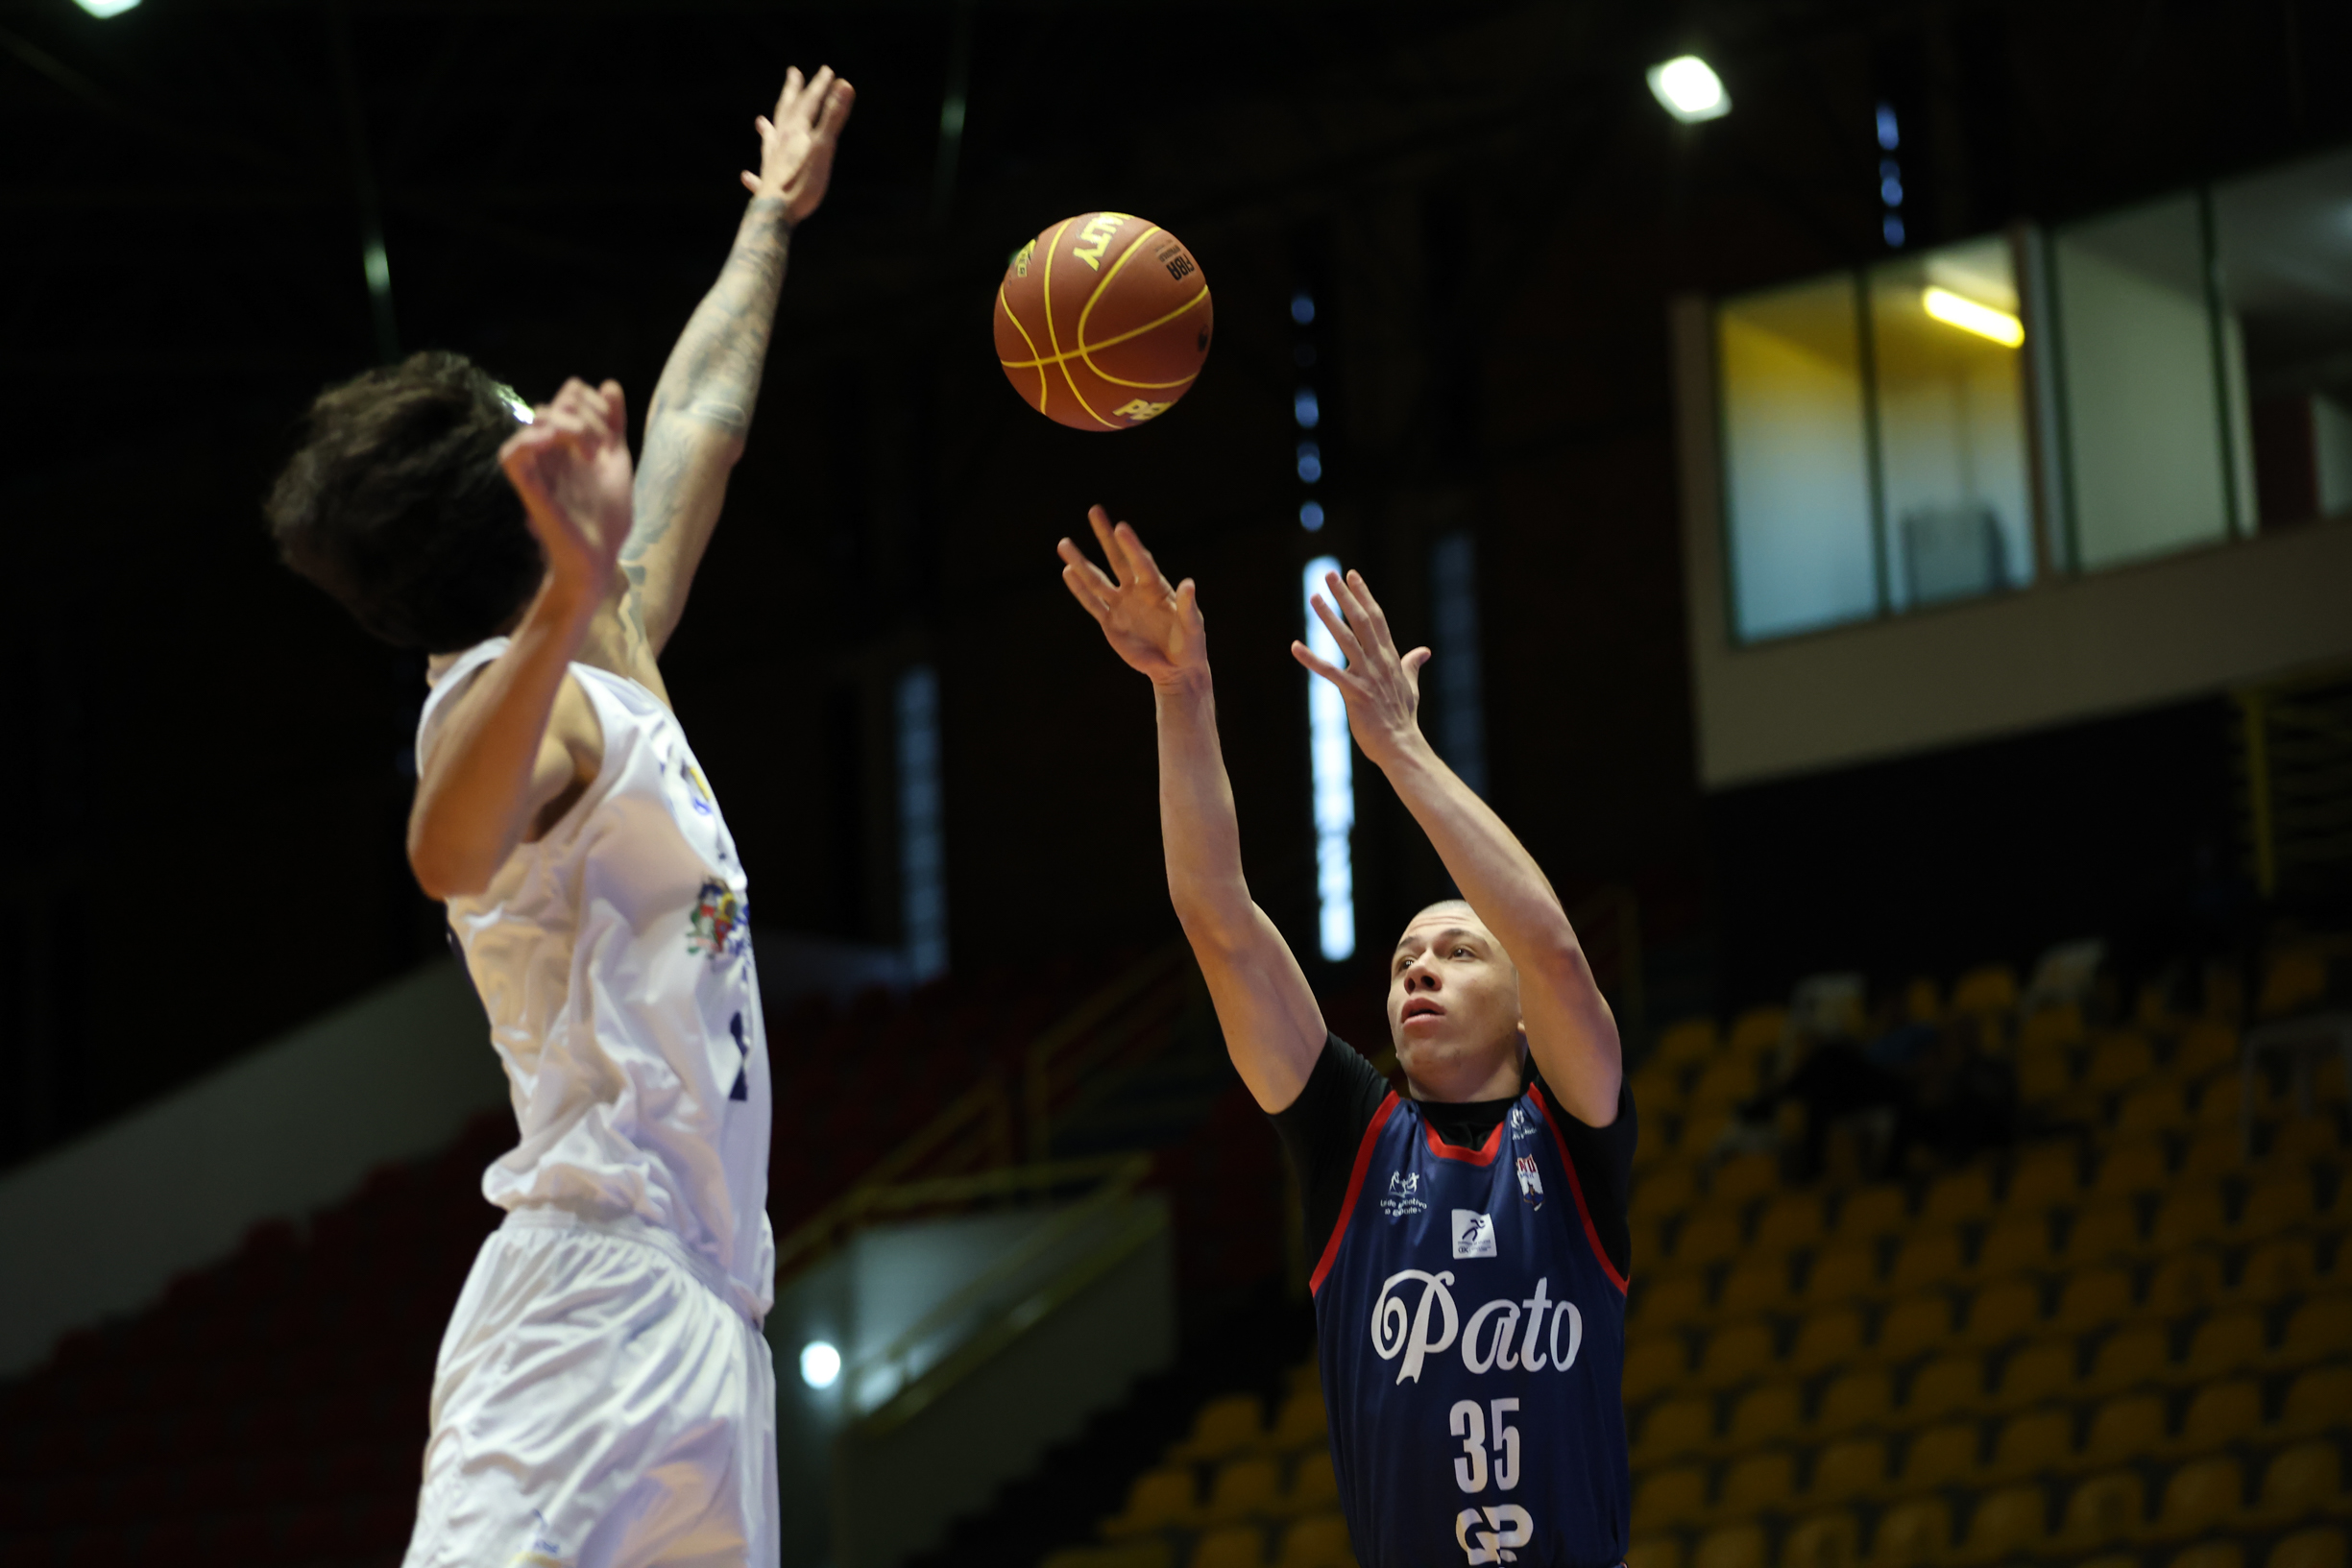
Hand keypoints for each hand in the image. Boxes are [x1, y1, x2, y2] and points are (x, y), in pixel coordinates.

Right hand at [500, 378, 634, 599]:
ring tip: (591, 456)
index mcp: (569, 441)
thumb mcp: (617, 461)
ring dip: (573, 427)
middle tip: (600, 452)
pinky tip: (556, 445)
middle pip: (557, 400)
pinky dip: (531, 440)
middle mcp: (550, 448)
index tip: (612, 435)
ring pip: (539, 416)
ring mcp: (539, 465)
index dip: (595, 402)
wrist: (601, 556)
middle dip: (588, 417)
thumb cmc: (607, 516)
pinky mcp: (528, 486)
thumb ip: (613, 424)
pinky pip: (510, 453)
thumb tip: (608, 383)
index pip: (572, 393)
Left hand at [739, 65, 855, 221]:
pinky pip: (760, 174)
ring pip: (769, 140)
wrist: (775, 213)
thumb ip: (833, 117)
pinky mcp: (767, 185)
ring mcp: (771, 164)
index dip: (820, 86)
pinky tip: (745, 176)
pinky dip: (754, 173)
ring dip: (767, 128)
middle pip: (785, 112)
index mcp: (795, 132)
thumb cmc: (802, 183)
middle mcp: (780, 143)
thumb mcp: (823, 147)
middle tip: (792, 73)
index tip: (828, 71)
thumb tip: (845, 84)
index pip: (809, 103)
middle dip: (792, 92)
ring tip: (760, 121)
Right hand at [1057, 507, 1208, 687]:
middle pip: (1117, 559)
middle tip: (1095, 511)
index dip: (1132, 546)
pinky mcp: (1110, 623)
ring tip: (1064, 543)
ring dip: (1081, 563)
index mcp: (1157, 588)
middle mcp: (1136, 590)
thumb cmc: (1189, 645)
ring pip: (1097, 580)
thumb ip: (1188, 606)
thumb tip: (1188, 583)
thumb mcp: (1193, 626)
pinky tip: (1067, 572)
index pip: (1141, 563)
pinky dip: (1080, 590)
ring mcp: (1121, 605)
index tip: (1121, 527)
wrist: (1175, 669)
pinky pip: (1092, 604)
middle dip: (1106, 536)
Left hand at [1291, 567, 1431, 770]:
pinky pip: (1330, 673)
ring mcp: (1367, 677)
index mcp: (1390, 658)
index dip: (1364, 596)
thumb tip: (1424, 651)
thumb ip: (1412, 665)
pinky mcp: (1354, 694)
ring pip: (1346, 640)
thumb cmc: (1403, 718)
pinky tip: (1295, 646)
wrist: (1401, 745)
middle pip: (1362, 621)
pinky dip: (1311, 659)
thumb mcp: (1411, 686)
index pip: (1377, 619)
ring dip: (1328, 618)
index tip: (1353, 576)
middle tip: (1330, 574)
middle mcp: (1379, 662)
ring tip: (1314, 598)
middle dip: (1346, 596)